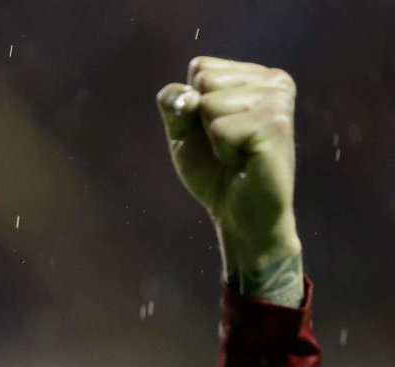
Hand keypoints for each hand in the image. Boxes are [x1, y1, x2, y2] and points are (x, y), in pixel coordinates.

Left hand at [157, 56, 303, 306]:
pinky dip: (222, 150)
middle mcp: (274, 80)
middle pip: (204, 80)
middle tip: (227, 145)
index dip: (192, 106)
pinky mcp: (276, 125)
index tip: (214, 131)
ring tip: (237, 152)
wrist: (236, 212)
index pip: (200, 67)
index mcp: (254, 75)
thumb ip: (174, 102)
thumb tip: (189, 95)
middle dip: (202, 120)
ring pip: (211, 102)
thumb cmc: (213, 170)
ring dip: (214, 137)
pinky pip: (220, 127)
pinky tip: (244, 160)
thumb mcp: (182, 131)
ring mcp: (278, 101)